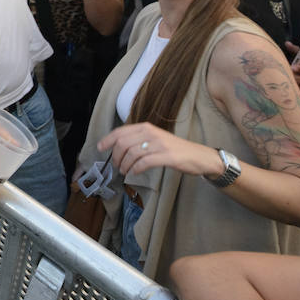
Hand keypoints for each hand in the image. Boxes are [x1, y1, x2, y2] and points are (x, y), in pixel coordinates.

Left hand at [98, 122, 220, 177]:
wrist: (199, 156)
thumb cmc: (175, 149)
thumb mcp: (155, 139)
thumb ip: (138, 139)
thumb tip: (118, 146)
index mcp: (146, 127)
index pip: (121, 131)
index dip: (107, 140)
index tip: (100, 148)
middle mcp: (151, 133)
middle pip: (123, 143)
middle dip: (115, 156)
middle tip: (116, 166)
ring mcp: (159, 144)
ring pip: (131, 153)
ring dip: (124, 165)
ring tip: (124, 171)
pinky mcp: (167, 156)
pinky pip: (144, 162)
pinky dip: (135, 169)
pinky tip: (134, 173)